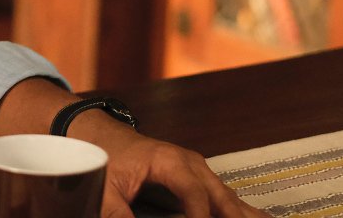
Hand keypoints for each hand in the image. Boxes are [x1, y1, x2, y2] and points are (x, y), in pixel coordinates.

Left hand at [69, 112, 270, 217]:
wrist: (98, 132)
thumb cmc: (103, 155)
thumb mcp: (103, 189)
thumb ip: (118, 216)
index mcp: (171, 162)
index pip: (197, 197)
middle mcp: (192, 165)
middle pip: (224, 199)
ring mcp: (199, 172)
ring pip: (230, 201)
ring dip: (244, 217)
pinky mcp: (198, 181)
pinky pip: (225, 200)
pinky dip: (240, 214)